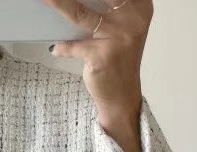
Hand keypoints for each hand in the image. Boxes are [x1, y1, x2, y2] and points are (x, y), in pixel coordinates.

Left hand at [43, 0, 152, 151]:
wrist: (122, 97)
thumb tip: (73, 0)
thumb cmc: (118, 61)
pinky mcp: (101, 56)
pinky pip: (73, 46)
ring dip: (58, 4)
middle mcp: (132, 19)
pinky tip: (56, 48)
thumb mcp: (121, 29)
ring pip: (80, 14)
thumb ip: (109, 9)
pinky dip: (62, 47)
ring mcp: (117, 37)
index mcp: (140, 7)